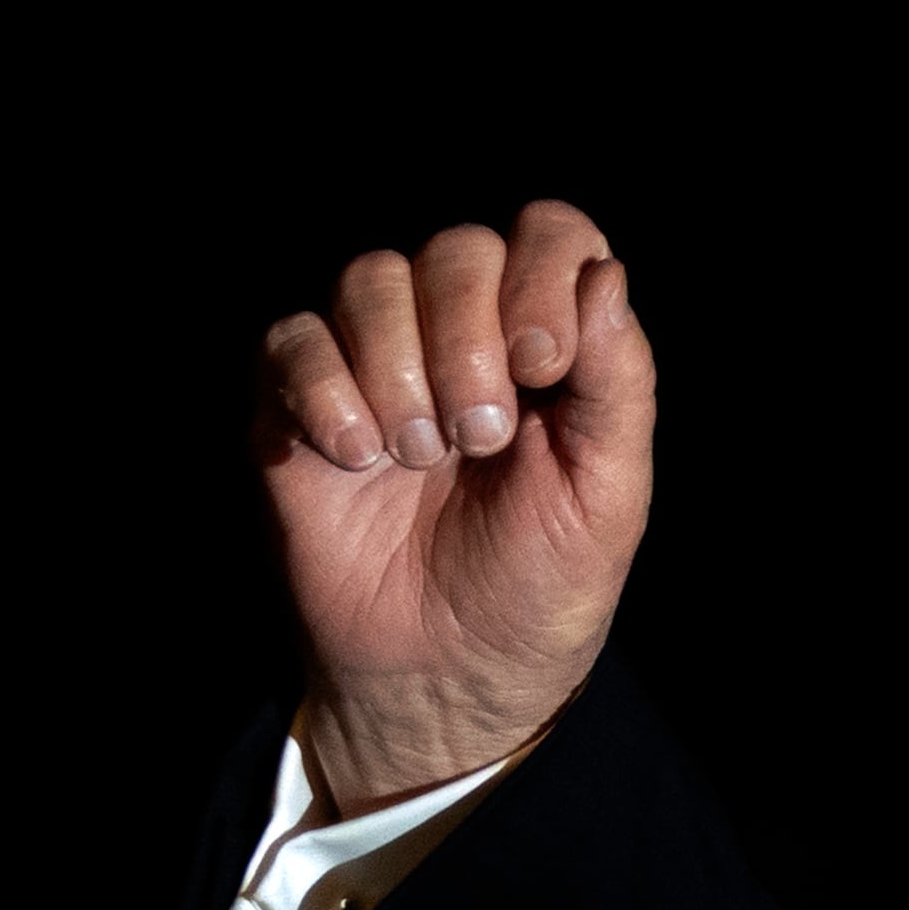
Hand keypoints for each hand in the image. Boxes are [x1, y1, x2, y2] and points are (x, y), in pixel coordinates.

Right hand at [255, 200, 655, 812]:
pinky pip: (292, 340)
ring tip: (421, 457)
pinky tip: (357, 458)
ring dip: (398, 366)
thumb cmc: (541, 583)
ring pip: (371, 280)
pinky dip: (323, 389)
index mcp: (549, 342)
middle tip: (480, 435)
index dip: (543, 273)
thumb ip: (616, 380)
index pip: (548, 233)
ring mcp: (379, 365)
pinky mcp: (300, 408)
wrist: (448, 676)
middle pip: (455, 249)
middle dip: (467, 336)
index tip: (543, 365)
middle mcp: (464, 335)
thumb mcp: (608, 492)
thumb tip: (605, 272)